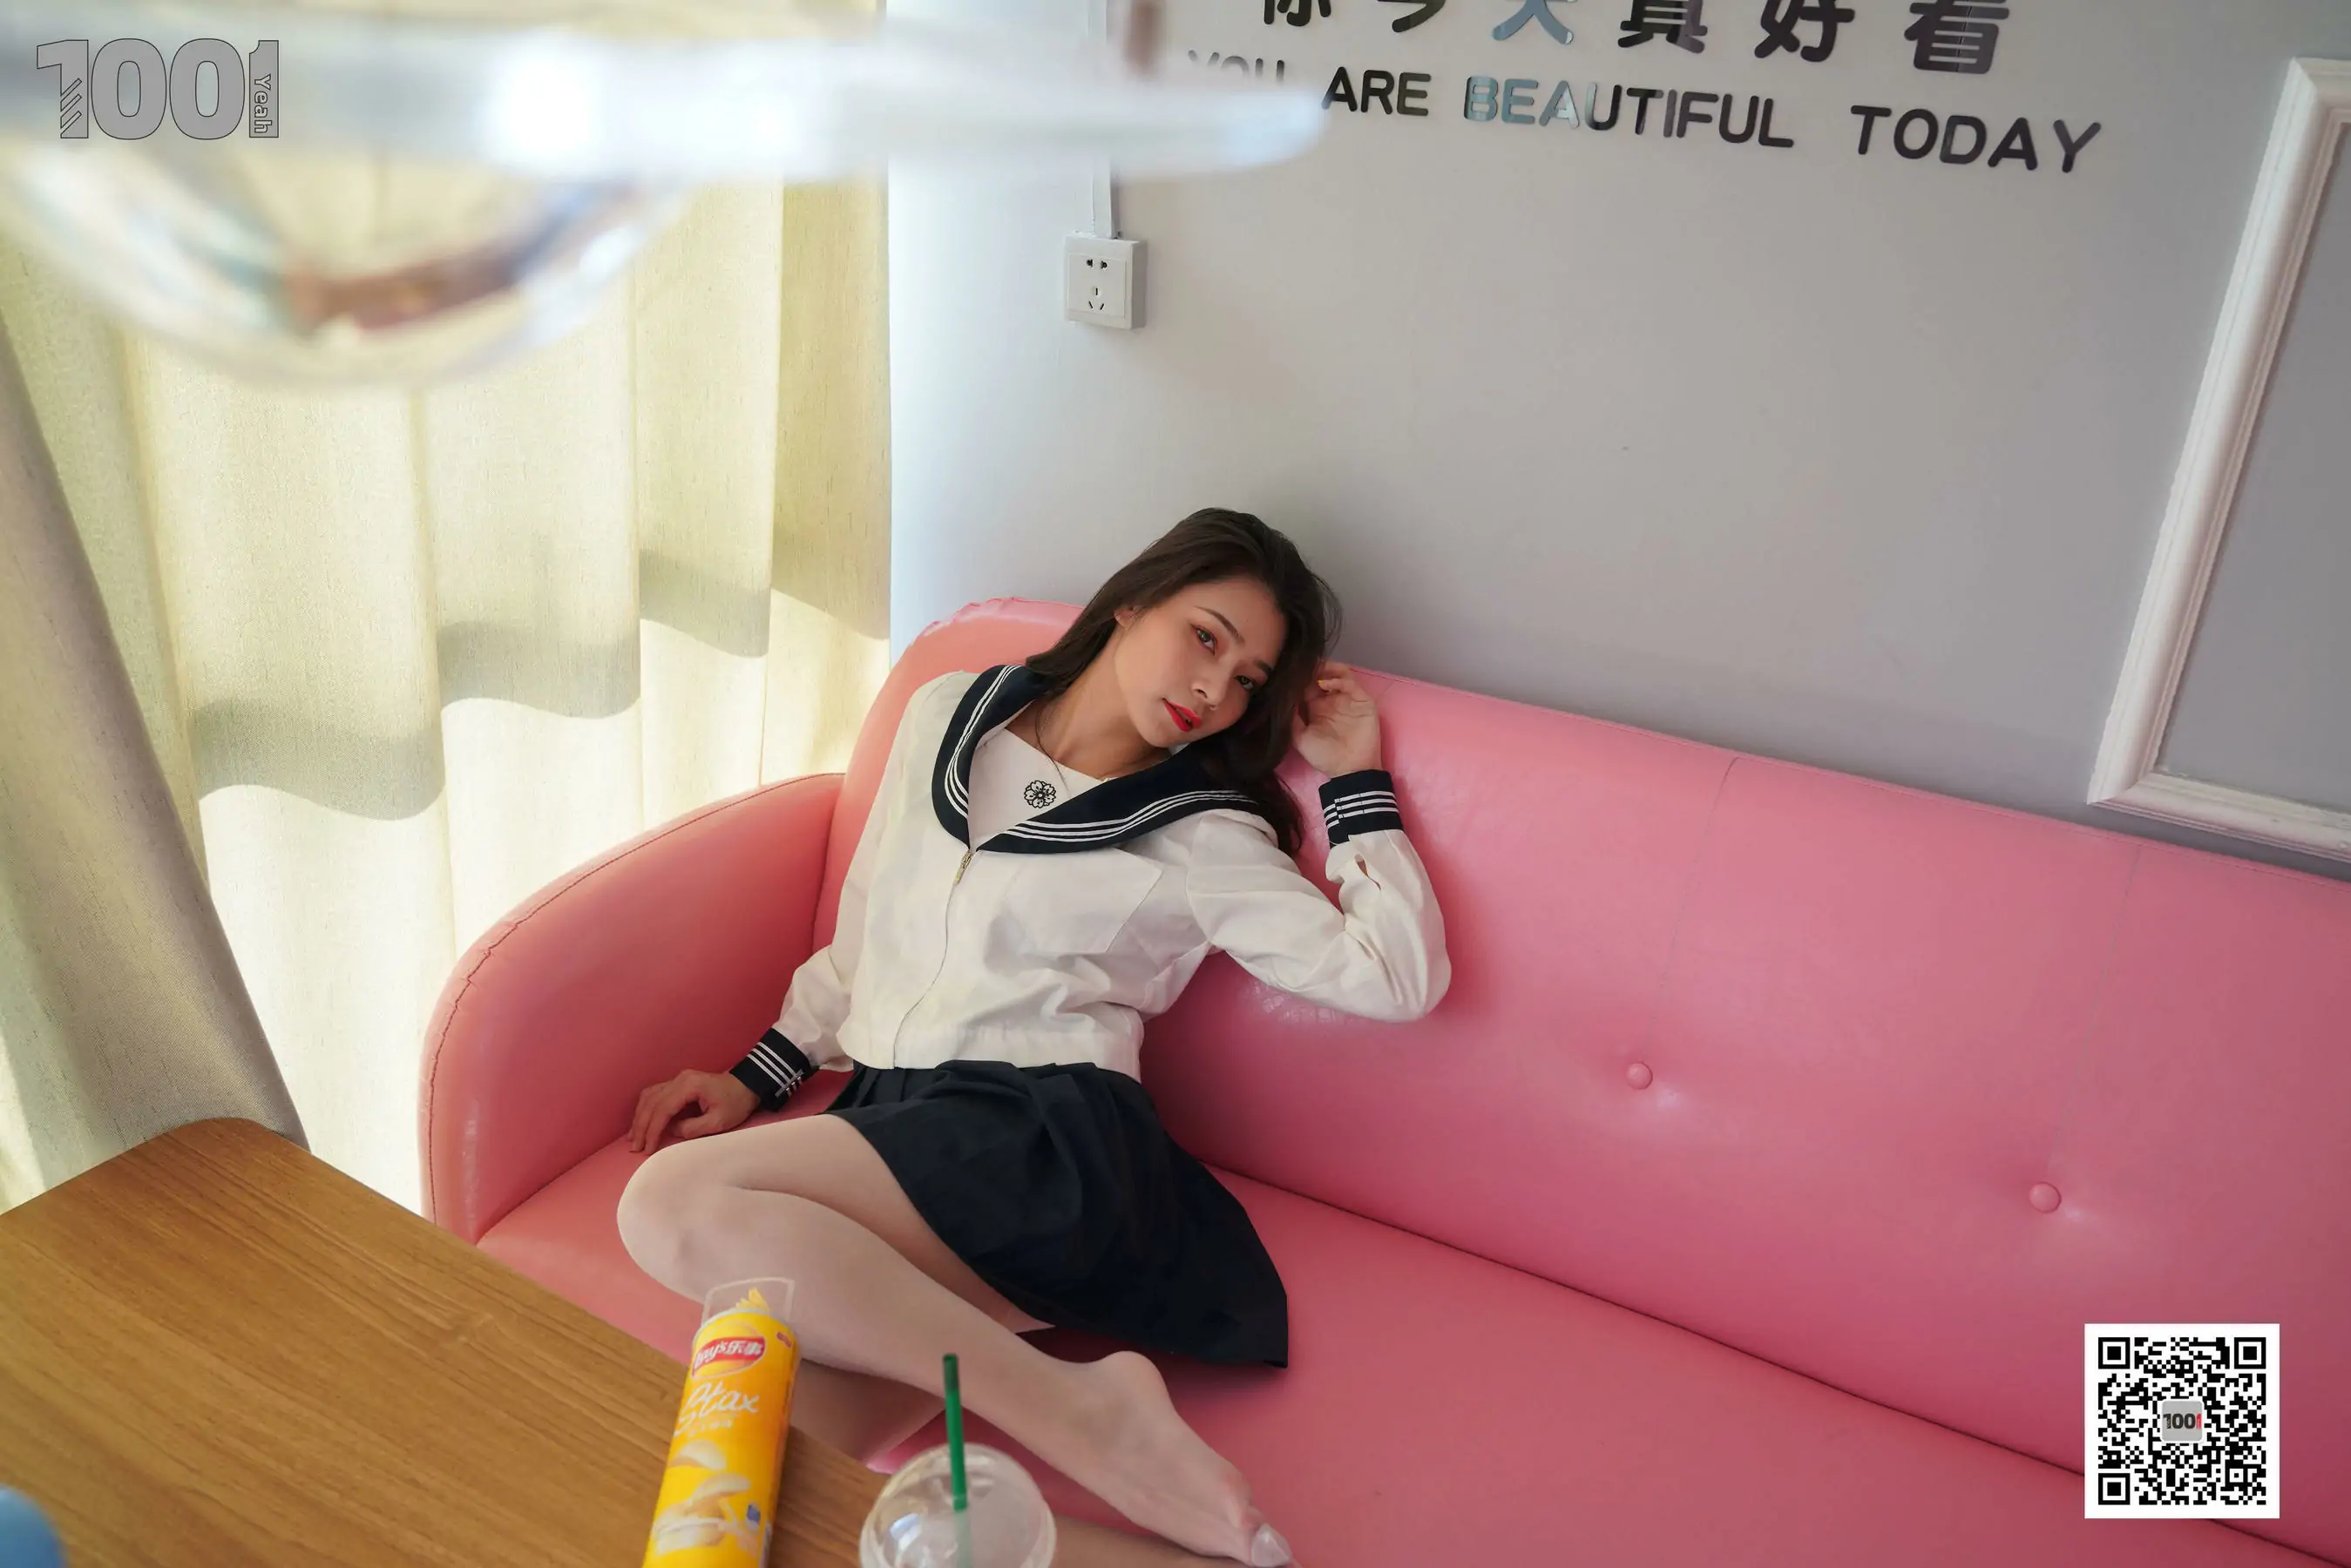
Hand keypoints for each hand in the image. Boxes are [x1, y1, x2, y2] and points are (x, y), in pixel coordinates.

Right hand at [630, 1069, 759, 1153]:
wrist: (746, 1086)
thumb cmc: (736, 1104)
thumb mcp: (719, 1121)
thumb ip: (693, 1128)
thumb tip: (672, 1131)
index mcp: (690, 1086)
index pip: (663, 1109)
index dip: (653, 1130)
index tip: (647, 1148)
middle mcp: (680, 1079)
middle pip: (652, 1102)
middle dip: (641, 1126)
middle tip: (635, 1147)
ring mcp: (677, 1079)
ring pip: (649, 1097)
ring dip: (639, 1117)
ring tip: (634, 1138)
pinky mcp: (678, 1083)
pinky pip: (654, 1094)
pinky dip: (645, 1109)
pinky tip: (640, 1122)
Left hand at [1290, 661, 1382, 777]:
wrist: (1350, 769)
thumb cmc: (1325, 756)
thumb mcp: (1300, 739)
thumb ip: (1291, 719)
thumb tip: (1282, 700)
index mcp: (1316, 708)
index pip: (1307, 685)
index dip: (1300, 678)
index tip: (1290, 672)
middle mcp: (1332, 700)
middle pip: (1323, 675)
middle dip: (1313, 668)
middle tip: (1303, 665)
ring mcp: (1347, 699)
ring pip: (1339, 673)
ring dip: (1327, 668)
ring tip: (1315, 670)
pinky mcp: (1362, 701)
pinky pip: (1351, 683)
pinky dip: (1338, 679)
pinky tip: (1325, 684)